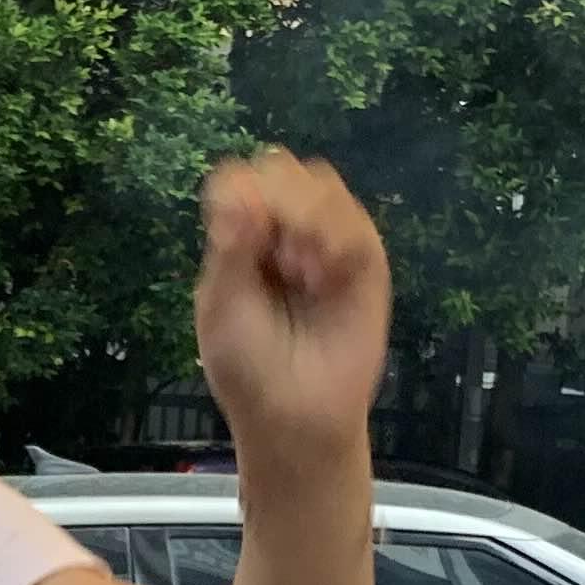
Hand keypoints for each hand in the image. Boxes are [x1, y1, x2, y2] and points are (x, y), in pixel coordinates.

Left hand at [195, 149, 389, 464]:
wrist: (296, 416)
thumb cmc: (247, 369)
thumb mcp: (221, 306)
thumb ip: (230, 247)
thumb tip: (243, 193)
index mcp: (240, 239)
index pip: (238, 180)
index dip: (239, 191)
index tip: (237, 232)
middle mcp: (282, 233)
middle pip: (281, 168)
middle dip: (276, 199)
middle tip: (274, 252)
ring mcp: (325, 243)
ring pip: (321, 183)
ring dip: (307, 218)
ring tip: (300, 271)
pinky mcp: (364, 263)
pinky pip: (356, 221)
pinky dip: (335, 237)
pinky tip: (320, 275)